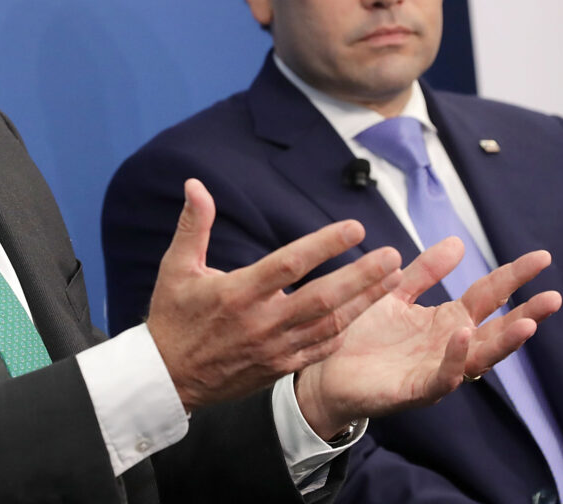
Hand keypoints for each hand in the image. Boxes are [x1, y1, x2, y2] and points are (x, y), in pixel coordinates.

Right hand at [145, 179, 403, 411]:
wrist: (169, 379)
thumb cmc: (173, 317)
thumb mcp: (176, 267)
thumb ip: (193, 225)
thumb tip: (195, 185)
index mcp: (238, 293)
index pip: (290, 264)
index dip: (325, 244)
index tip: (355, 227)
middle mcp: (262, 322)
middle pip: (322, 297)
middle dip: (362, 276)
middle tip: (393, 256)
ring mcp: (274, 349)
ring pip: (329, 324)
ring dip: (364, 301)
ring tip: (393, 278)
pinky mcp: (279, 368)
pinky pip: (321, 350)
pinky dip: (345, 331)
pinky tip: (365, 312)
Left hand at [294, 237, 562, 438]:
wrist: (325, 371)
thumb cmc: (362, 335)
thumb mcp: (395, 293)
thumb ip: (425, 272)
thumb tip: (458, 242)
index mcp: (447, 320)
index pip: (488, 295)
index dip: (514, 276)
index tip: (542, 256)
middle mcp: (448, 345)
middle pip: (496, 328)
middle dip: (526, 314)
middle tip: (554, 298)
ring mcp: (435, 369)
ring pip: (478, 357)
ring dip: (503, 343)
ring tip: (527, 325)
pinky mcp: (415, 390)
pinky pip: (441, 377)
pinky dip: (454, 360)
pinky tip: (463, 336)